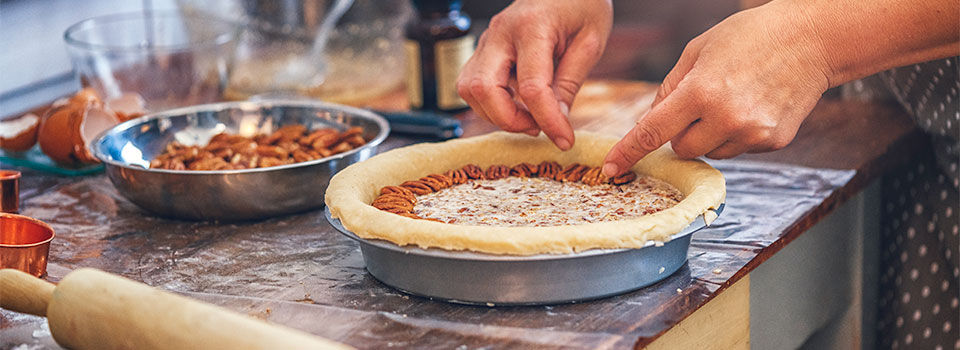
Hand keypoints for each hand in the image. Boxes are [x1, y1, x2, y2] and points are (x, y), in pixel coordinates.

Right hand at [456, 0, 611, 149]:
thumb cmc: (581, 5)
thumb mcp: (591, 41)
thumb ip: (570, 82)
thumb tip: (557, 121)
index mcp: (533, 27)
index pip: (532, 87)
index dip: (548, 121)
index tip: (565, 140)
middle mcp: (500, 32)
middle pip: (483, 89)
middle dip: (509, 120)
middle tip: (538, 128)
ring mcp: (487, 40)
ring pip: (470, 90)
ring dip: (496, 113)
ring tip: (529, 117)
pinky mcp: (483, 49)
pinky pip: (472, 84)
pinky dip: (490, 103)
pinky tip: (517, 104)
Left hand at [602, 2, 831, 175]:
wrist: (813, 40)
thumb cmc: (750, 37)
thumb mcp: (698, 50)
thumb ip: (669, 88)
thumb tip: (649, 122)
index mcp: (700, 91)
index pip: (652, 131)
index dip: (629, 151)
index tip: (612, 167)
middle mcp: (726, 117)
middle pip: (681, 148)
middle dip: (681, 133)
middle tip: (699, 104)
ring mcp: (751, 133)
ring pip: (709, 153)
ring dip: (709, 136)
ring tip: (732, 100)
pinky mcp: (772, 142)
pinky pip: (738, 150)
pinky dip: (736, 135)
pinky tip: (753, 106)